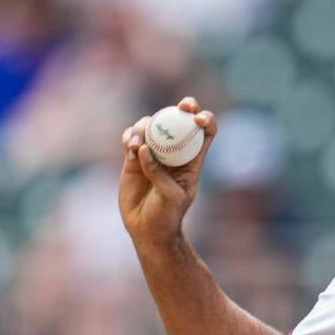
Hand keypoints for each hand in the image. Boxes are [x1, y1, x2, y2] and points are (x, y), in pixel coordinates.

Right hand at [119, 97, 216, 247]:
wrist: (147, 228)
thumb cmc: (167, 215)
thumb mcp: (171, 197)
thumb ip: (159, 174)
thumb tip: (144, 149)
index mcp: (192, 159)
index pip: (205, 133)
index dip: (206, 120)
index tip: (198, 118)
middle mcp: (175, 152)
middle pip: (180, 121)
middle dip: (183, 107)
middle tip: (181, 106)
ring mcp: (153, 153)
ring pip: (153, 126)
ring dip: (146, 125)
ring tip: (136, 143)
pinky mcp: (133, 158)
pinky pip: (132, 138)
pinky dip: (129, 136)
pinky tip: (128, 145)